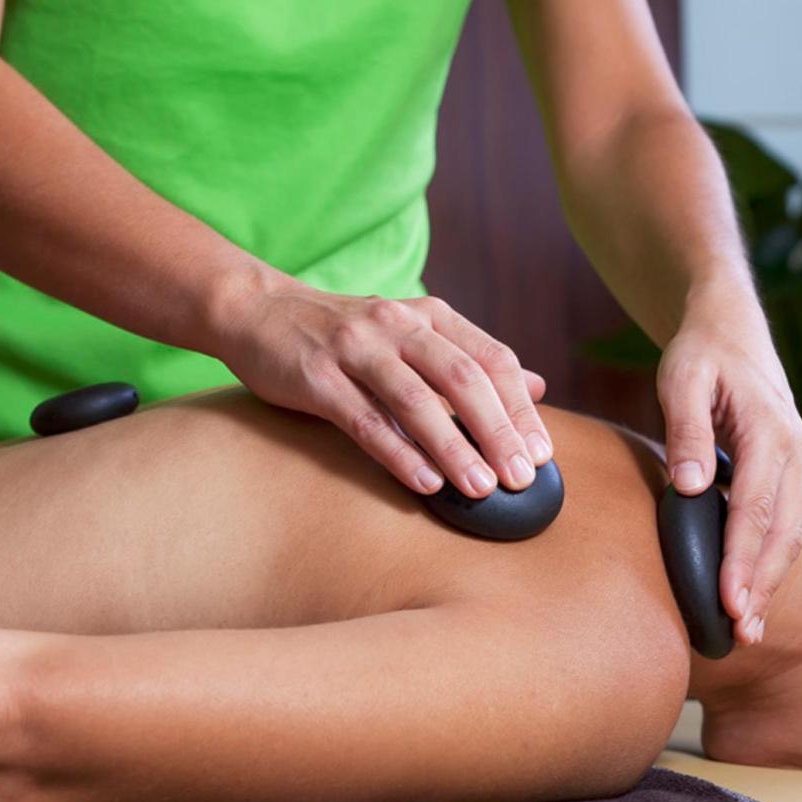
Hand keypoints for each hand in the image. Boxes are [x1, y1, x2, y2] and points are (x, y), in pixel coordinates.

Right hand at [216, 275, 552, 498]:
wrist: (259, 311)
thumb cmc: (345, 334)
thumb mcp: (413, 333)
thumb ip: (471, 358)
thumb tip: (538, 386)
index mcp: (430, 316)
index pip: (492, 359)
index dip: (521, 409)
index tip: (542, 455)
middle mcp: (398, 325)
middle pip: (462, 379)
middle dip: (497, 432)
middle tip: (522, 478)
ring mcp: (356, 349)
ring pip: (416, 401)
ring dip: (454, 448)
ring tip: (481, 489)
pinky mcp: (318, 377)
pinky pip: (365, 420)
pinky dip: (398, 453)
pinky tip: (425, 484)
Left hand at [657, 280, 801, 645]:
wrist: (730, 327)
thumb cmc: (702, 352)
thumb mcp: (682, 379)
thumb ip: (687, 431)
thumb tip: (690, 485)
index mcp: (769, 431)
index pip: (756, 509)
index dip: (742, 559)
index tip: (728, 599)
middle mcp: (794, 451)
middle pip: (783, 531)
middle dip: (762, 583)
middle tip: (741, 630)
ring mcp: (798, 461)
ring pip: (790, 533)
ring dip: (770, 579)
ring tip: (748, 624)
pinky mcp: (788, 469)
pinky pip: (784, 522)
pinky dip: (770, 558)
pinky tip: (752, 587)